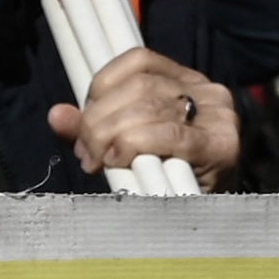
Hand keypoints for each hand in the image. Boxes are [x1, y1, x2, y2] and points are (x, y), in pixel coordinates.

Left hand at [67, 48, 242, 182]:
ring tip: (98, 161)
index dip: (101, 86)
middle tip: (86, 153)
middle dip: (98, 119)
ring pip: (147, 108)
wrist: (212, 217)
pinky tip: (120, 161)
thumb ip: (92, 128)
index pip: (138, 61)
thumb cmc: (167, 179)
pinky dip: (134, 145)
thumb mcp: (125, 146)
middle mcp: (208, 91)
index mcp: (186, 81)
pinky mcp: (222, 145)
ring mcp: (219, 117)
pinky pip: (167, 135)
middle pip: (138, 86)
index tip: (84, 120)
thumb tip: (56, 115)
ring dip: (109, 136)